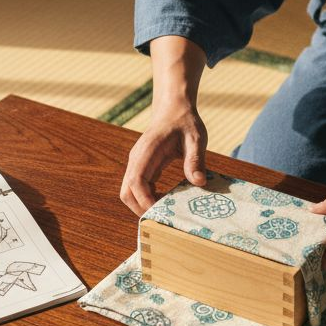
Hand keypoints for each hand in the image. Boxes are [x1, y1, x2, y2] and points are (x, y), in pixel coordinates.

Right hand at [119, 99, 208, 215]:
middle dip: (140, 208)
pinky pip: (137, 187)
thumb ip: (196, 159)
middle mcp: (137, 159)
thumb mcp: (196, 138)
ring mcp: (137, 163)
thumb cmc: (185, 122)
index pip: (136, 182)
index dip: (145, 200)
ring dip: (142, 204)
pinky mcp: (141, 166)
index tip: (162, 211)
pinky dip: (146, 198)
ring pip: (128, 192)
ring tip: (164, 209)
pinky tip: (164, 200)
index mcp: (147, 152)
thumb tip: (199, 182)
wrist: (174, 109)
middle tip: (163, 217)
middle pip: (126, 192)